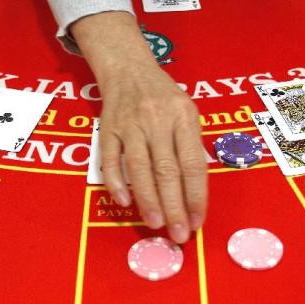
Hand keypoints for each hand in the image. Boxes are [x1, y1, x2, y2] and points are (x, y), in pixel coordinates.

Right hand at [71, 11, 207, 243]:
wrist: (128, 68)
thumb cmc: (164, 97)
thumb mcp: (188, 112)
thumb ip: (191, 146)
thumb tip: (194, 192)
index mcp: (183, 117)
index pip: (193, 164)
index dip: (195, 196)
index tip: (197, 222)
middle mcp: (157, 120)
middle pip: (167, 171)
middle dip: (174, 207)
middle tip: (178, 235)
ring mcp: (130, 124)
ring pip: (140, 169)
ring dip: (148, 200)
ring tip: (156, 225)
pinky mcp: (107, 129)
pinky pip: (111, 159)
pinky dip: (117, 182)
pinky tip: (125, 203)